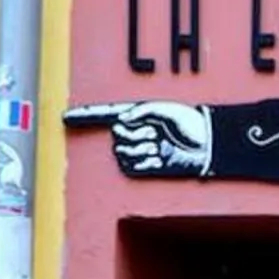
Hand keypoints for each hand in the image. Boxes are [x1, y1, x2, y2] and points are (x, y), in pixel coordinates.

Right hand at [64, 101, 211, 176]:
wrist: (211, 145)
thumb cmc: (194, 123)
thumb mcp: (165, 108)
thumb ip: (140, 111)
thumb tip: (122, 121)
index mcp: (139, 115)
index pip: (108, 114)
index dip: (88, 116)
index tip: (67, 117)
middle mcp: (138, 134)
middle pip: (118, 136)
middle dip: (136, 133)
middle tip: (158, 132)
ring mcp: (143, 152)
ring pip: (125, 153)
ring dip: (144, 148)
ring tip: (163, 145)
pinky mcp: (149, 169)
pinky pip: (133, 168)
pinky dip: (147, 162)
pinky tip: (163, 158)